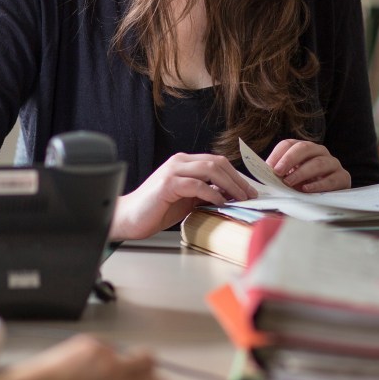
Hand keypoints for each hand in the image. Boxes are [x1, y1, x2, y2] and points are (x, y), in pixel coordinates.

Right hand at [109, 153, 257, 239]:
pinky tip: (220, 202)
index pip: (217, 161)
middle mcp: (179, 161)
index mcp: (184, 162)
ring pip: (210, 169)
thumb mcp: (187, 199)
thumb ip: (204, 192)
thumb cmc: (156, 209)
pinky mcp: (168, 184)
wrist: (129, 217)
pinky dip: (212, 193)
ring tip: (240, 198)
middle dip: (237, 179)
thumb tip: (229, 195)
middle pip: (217, 163)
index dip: (236, 175)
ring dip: (229, 184)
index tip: (249, 190)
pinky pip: (197, 185)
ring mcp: (173, 171)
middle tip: (250, 195)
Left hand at [266, 139, 350, 192]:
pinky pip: (331, 179)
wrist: (331, 197)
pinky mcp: (343, 177)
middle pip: (305, 148)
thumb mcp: (291, 177)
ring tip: (289, 182)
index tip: (269, 167)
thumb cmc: (306, 185)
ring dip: (302, 172)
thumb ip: (280, 174)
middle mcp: (320, 152)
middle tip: (278, 172)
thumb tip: (263, 173)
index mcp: (304, 149)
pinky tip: (307, 190)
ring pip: (318, 162)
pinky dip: (318, 185)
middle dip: (290, 159)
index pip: (289, 144)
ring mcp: (332, 163)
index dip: (278, 154)